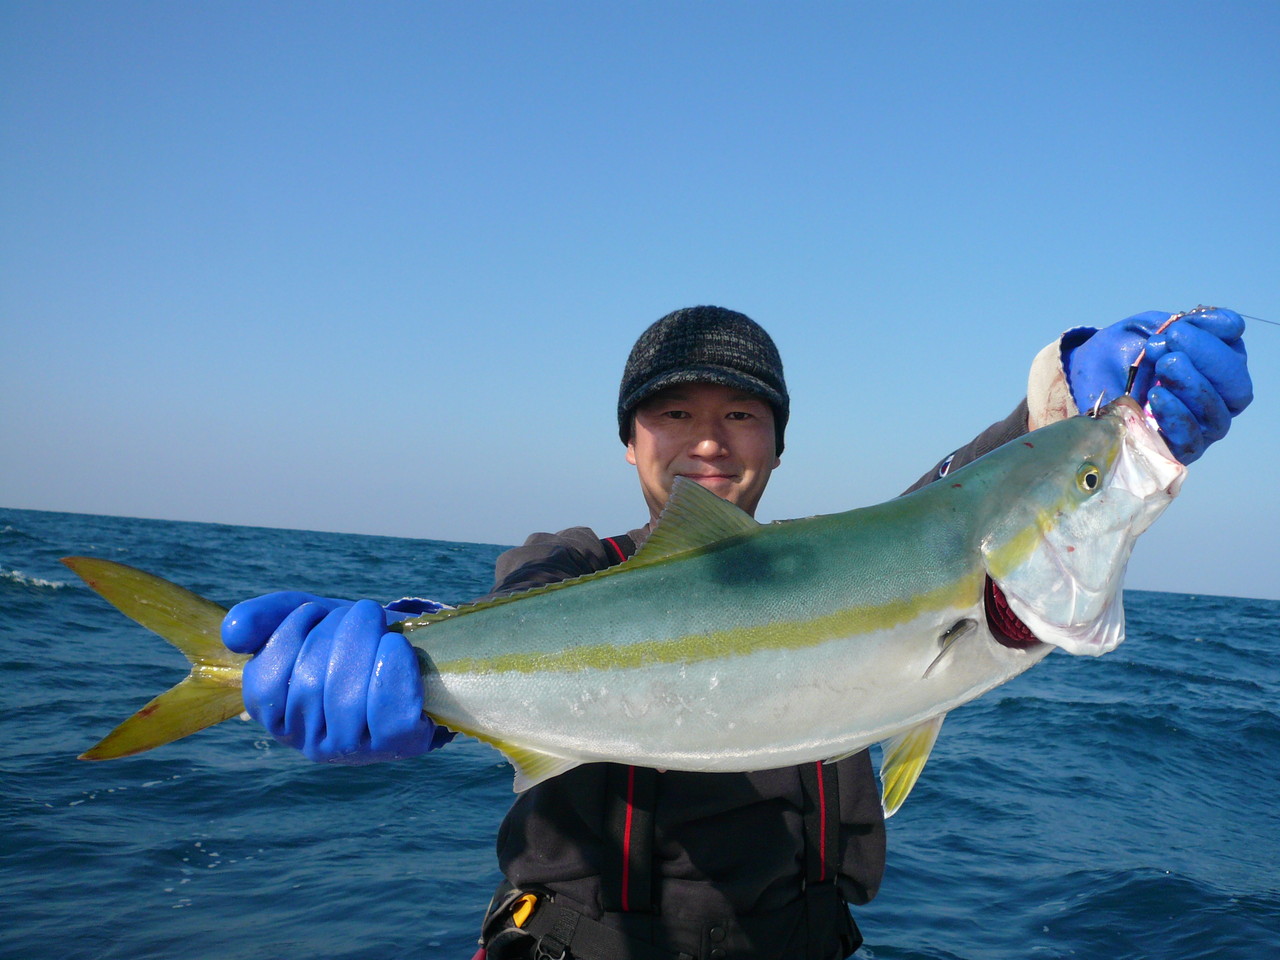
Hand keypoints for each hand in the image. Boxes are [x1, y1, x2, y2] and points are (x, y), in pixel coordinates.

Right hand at [223, 594, 451, 762]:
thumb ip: (265, 618)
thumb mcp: (306, 620)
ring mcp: (356, 749)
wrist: (409, 652)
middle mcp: (313, 743)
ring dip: (365, 643)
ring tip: (377, 622)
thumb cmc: (350, 640)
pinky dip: (394, 671)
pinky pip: (390, 715)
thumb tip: (233, 633)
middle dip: (338, 633)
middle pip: (310, 687)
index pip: (265, 687)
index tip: (312, 611)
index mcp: (281, 717)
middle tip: (360, 613)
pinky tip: (395, 646)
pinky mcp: (400, 744)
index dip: (287, 638)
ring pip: (348, 699)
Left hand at [1065, 308, 1251, 462]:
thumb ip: (1189, 323)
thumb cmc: (1124, 351)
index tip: (1178, 328)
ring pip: (1217, 417)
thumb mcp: (1151, 327)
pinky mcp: (1174, 449)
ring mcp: (1198, 427)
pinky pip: (1190, 441)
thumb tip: (1231, 325)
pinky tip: (1157, 396)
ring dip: (1193, 387)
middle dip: (1208, 363)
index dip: (1214, 343)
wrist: (1086, 378)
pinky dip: (1177, 416)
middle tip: (1170, 351)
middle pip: (1236, 390)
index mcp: (1215, 366)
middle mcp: (1215, 399)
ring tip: (1164, 367)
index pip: (1235, 357)